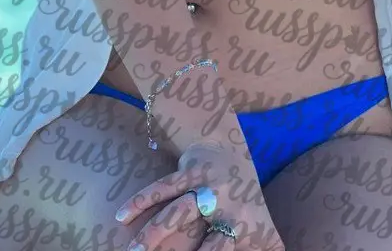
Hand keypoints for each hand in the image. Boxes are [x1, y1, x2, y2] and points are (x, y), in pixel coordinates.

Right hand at [116, 140, 285, 250]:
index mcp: (242, 225)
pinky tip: (121, 216)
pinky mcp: (190, 170)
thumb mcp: (264, 228)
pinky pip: (164, 186)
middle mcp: (226, 207)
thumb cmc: (244, 200)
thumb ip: (270, 250)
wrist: (229, 150)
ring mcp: (206, 187)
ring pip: (177, 212)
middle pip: (202, 239)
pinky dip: (142, 200)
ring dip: (153, 233)